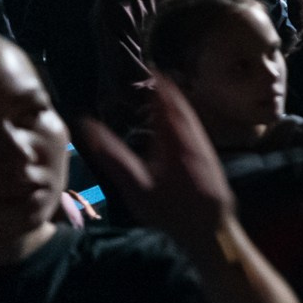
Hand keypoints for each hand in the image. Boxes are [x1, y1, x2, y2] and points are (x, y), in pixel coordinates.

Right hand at [76, 77, 236, 252]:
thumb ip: (114, 157)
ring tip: (169, 92)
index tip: (154, 70)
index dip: (161, 88)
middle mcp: (196, 142)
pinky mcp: (211, 161)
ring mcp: (207, 151)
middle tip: (160, 75)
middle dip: (171, 92)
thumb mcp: (137, 187)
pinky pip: (198, 131)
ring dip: (180, 105)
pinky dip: (188, 119)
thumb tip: (89, 127)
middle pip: (184, 110)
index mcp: (178, 143)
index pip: (169, 107)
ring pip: (193, 120)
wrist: (212, 232)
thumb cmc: (172, 213)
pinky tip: (182, 123)